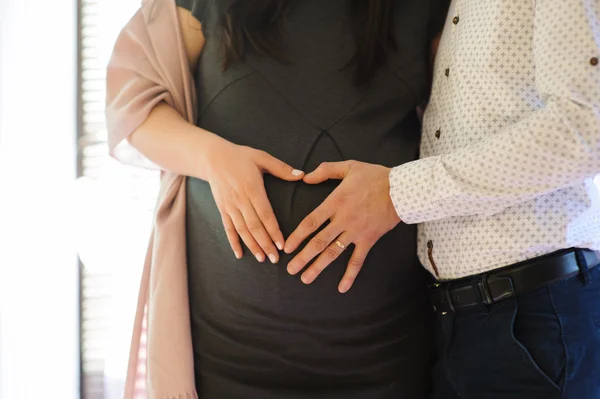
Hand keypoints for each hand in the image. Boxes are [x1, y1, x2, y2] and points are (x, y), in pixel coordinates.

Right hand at [206, 141, 303, 262]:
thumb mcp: (262, 157)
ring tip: (262, 258)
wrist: (213, 157)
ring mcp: (230, 206)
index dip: (273, 231)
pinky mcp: (222, 209)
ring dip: (252, 246)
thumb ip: (282, 168)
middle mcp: (240, 200)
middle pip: (254, 226)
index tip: (282, 244)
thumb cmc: (241, 157)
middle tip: (275, 259)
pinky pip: (228, 228)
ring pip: (242, 230)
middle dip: (265, 244)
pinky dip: (233, 242)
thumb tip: (301, 175)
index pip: (265, 214)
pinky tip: (239, 254)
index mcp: (252, 188)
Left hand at [284, 161, 400, 292]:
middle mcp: (343, 220)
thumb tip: (305, 177)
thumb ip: (325, 170)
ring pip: (333, 253)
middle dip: (302, 257)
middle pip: (318, 242)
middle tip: (290, 270)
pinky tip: (342, 288)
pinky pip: (358, 260)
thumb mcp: (348, 166)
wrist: (402, 189)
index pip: (311, 222)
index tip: (287, 247)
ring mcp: (355, 232)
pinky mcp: (368, 240)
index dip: (297, 236)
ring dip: (318, 267)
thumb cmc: (375, 176)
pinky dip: (350, 275)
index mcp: (335, 202)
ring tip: (305, 279)